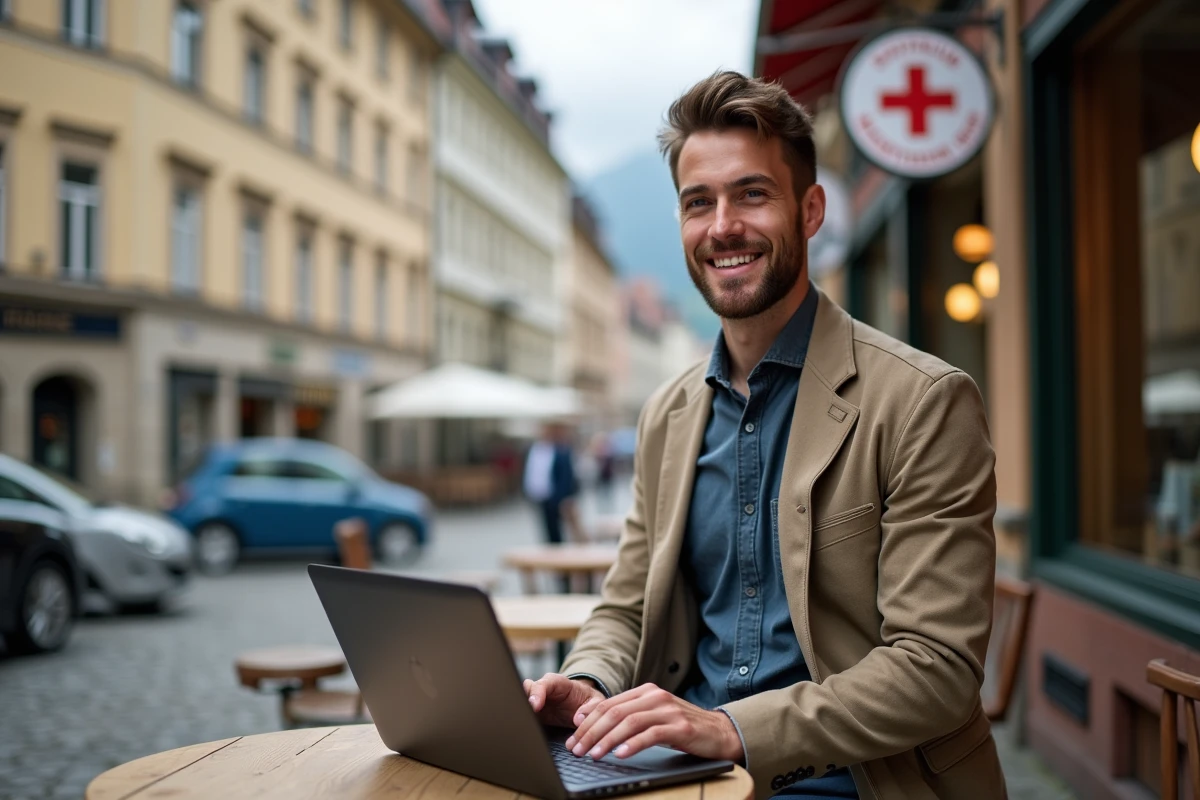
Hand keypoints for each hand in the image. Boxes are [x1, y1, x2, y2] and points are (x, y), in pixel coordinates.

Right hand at [524, 673, 604, 728]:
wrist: (580, 704)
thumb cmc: (587, 700)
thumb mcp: (595, 701)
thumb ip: (591, 708)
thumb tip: (579, 718)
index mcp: (557, 683)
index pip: (542, 684)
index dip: (537, 694)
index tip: (535, 706)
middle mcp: (542, 689)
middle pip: (526, 690)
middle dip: (524, 701)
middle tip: (525, 716)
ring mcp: (535, 700)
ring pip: (521, 700)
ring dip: (521, 710)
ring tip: (522, 723)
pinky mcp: (532, 712)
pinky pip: (522, 714)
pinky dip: (522, 719)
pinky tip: (524, 728)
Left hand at [565, 683, 742, 762]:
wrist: (719, 732)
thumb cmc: (681, 728)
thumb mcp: (652, 718)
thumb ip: (626, 716)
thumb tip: (588, 720)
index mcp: (646, 691)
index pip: (609, 704)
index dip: (588, 721)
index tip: (572, 736)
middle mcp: (656, 696)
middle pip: (615, 712)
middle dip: (592, 732)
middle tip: (577, 749)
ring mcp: (669, 710)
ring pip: (630, 722)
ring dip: (607, 740)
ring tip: (593, 754)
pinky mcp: (680, 727)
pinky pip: (652, 734)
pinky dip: (634, 744)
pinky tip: (621, 754)